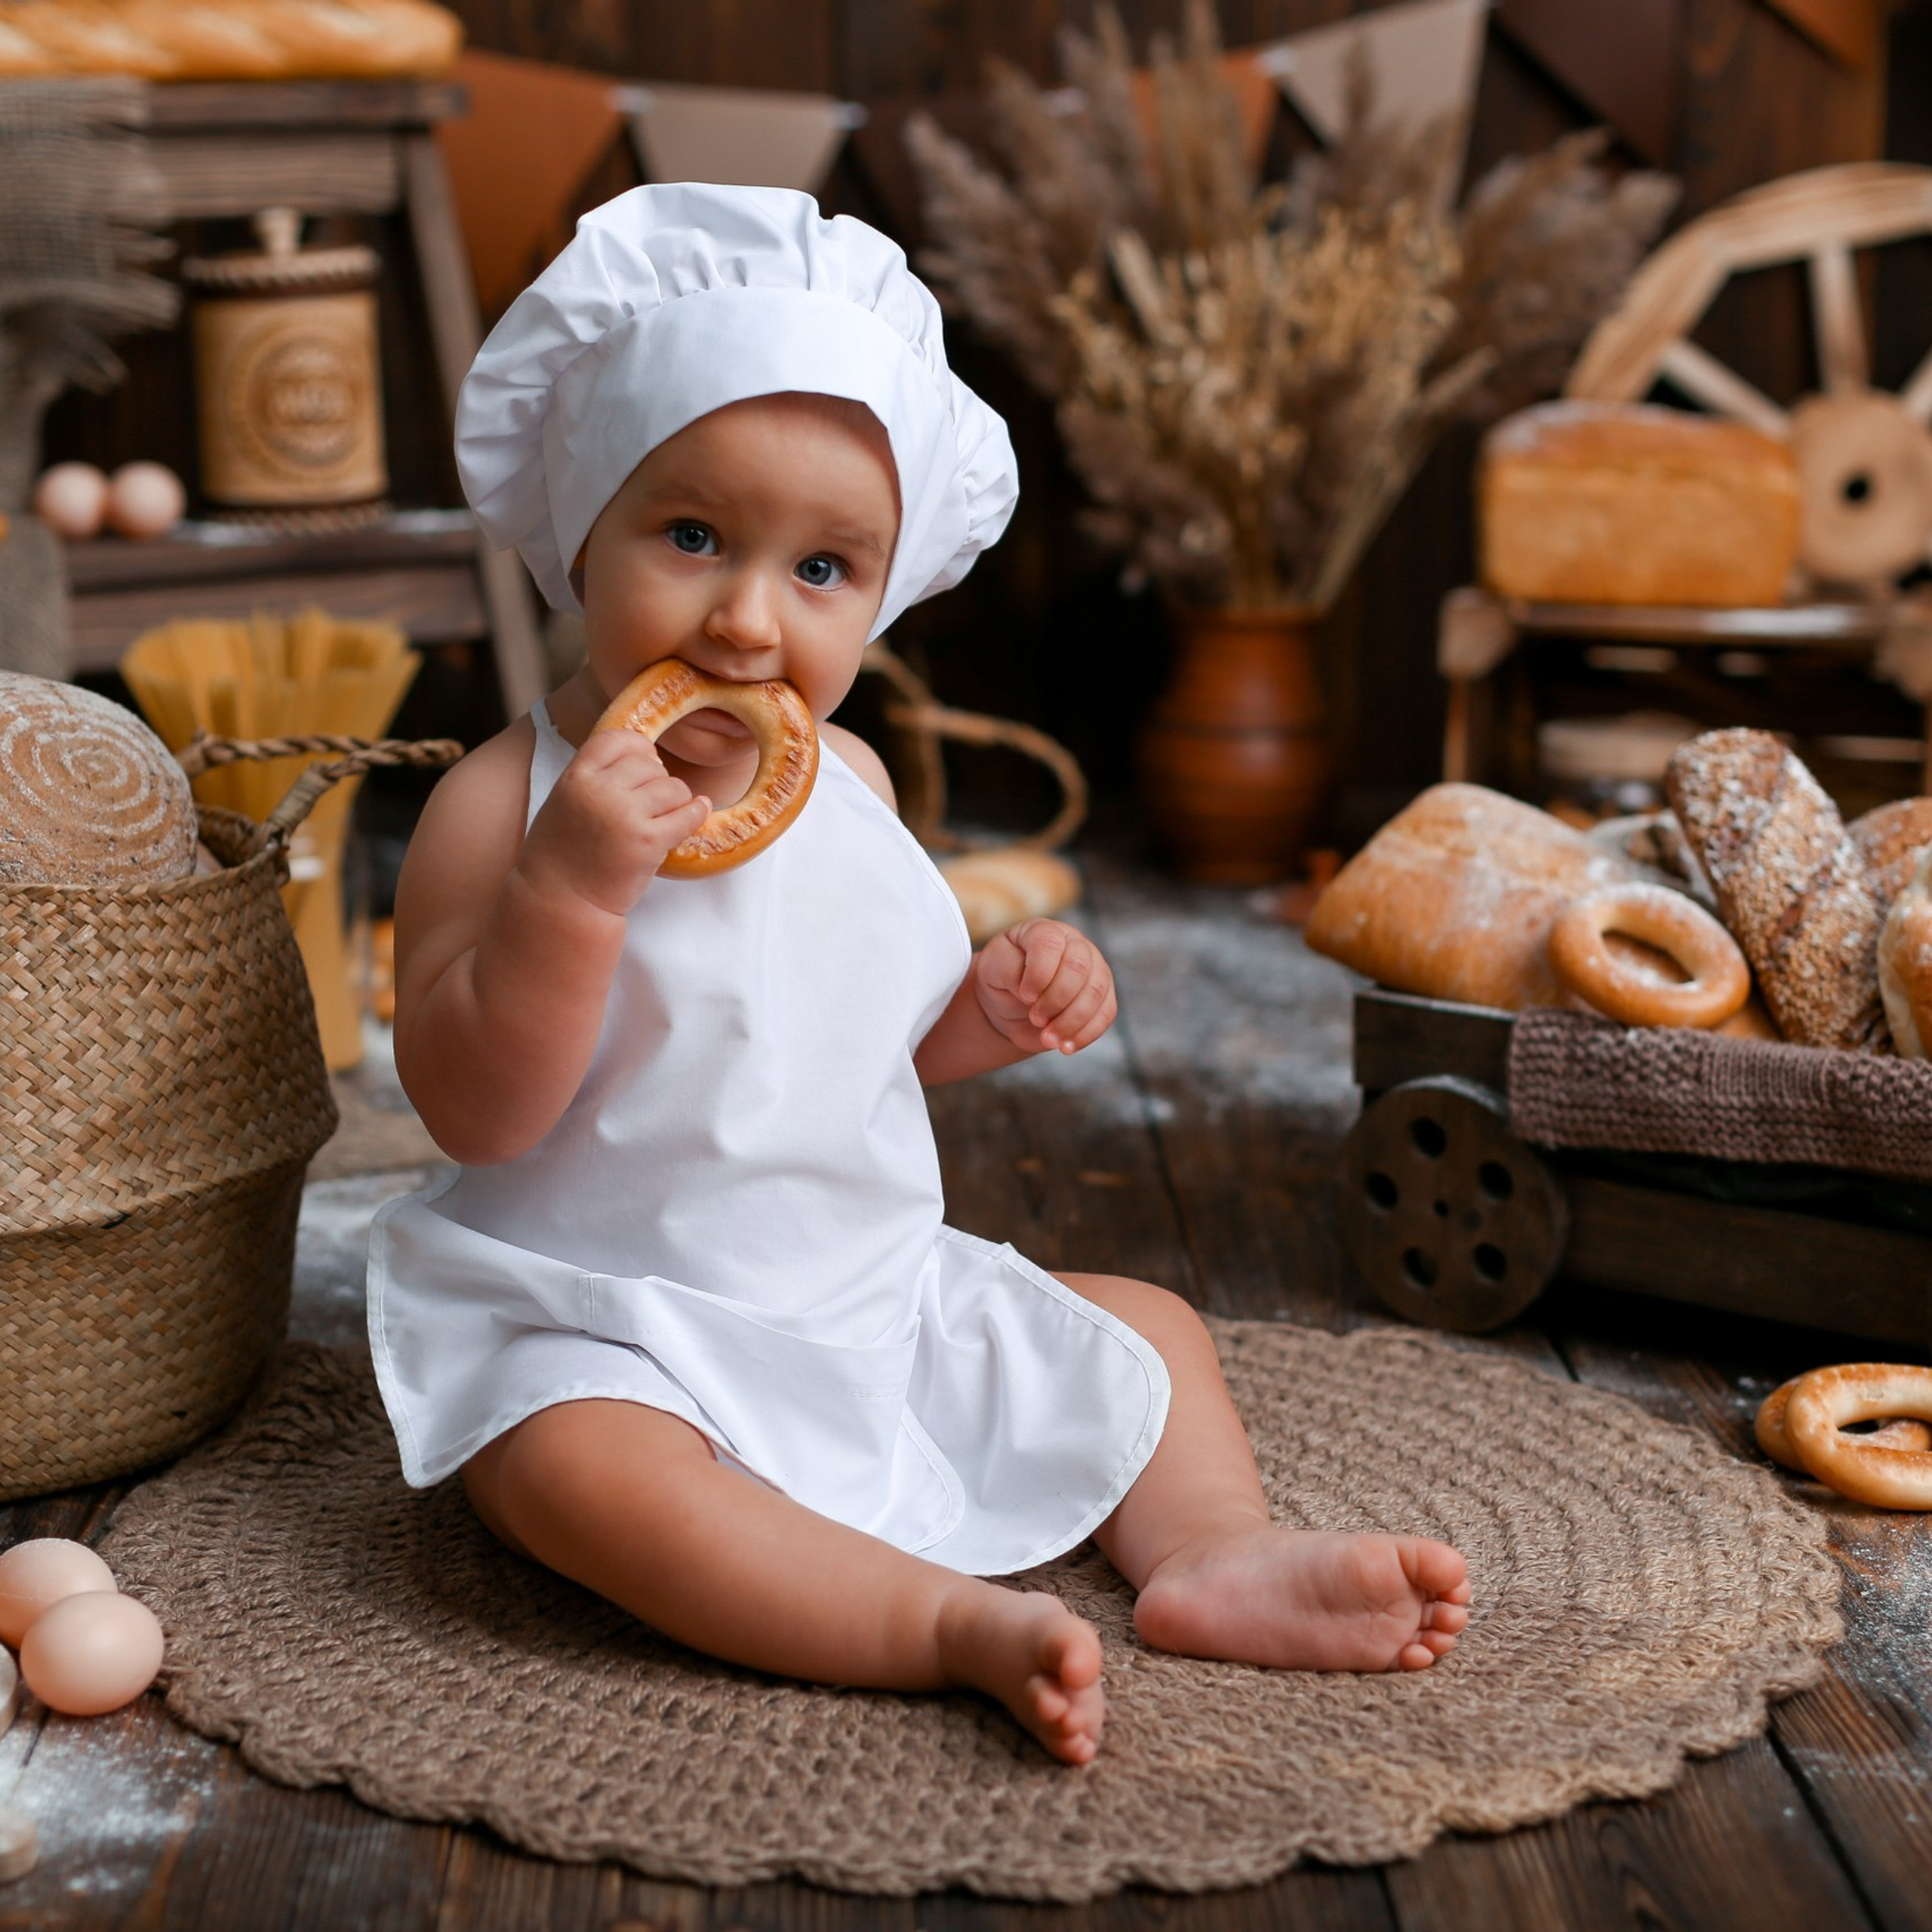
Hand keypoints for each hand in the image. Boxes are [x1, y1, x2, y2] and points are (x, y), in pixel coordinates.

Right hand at [514, 730, 709, 917]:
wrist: (560, 901)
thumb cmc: (563, 854)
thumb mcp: (566, 801)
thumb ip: (596, 777)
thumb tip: (645, 756)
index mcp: (576, 777)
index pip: (617, 740)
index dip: (638, 748)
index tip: (646, 763)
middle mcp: (600, 791)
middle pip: (650, 764)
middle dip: (658, 781)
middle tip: (653, 805)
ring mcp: (625, 816)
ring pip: (673, 787)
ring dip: (676, 800)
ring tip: (663, 819)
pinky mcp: (648, 842)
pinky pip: (689, 814)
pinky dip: (697, 812)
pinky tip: (697, 812)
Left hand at [974, 918, 1116, 1055]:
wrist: (1010, 1004)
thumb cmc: (1001, 979)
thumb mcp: (992, 969)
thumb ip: (1010, 970)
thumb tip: (1033, 989)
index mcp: (1044, 931)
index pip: (1049, 943)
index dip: (1039, 973)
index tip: (1024, 996)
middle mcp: (1074, 944)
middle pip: (1078, 967)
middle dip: (1056, 999)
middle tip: (1035, 1019)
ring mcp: (1094, 968)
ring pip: (1096, 992)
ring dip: (1071, 1021)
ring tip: (1048, 1039)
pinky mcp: (1103, 996)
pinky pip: (1106, 1014)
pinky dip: (1086, 1034)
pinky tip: (1065, 1047)